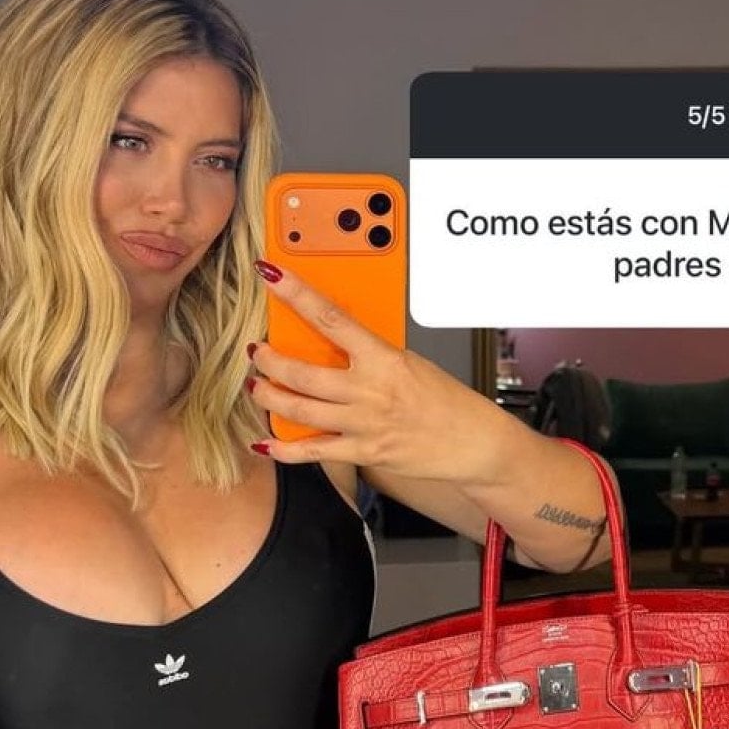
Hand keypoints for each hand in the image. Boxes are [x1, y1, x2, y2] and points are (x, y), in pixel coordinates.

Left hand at [248, 261, 508, 479]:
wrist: (471, 442)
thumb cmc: (446, 401)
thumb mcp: (409, 363)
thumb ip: (370, 355)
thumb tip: (334, 344)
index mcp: (383, 358)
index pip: (330, 318)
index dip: (296, 294)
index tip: (271, 276)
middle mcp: (369, 390)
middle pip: (301, 372)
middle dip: (270, 361)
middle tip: (258, 352)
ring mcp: (363, 424)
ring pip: (298, 409)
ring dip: (269, 397)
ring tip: (257, 387)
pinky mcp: (362, 452)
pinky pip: (312, 452)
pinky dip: (283, 450)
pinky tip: (264, 443)